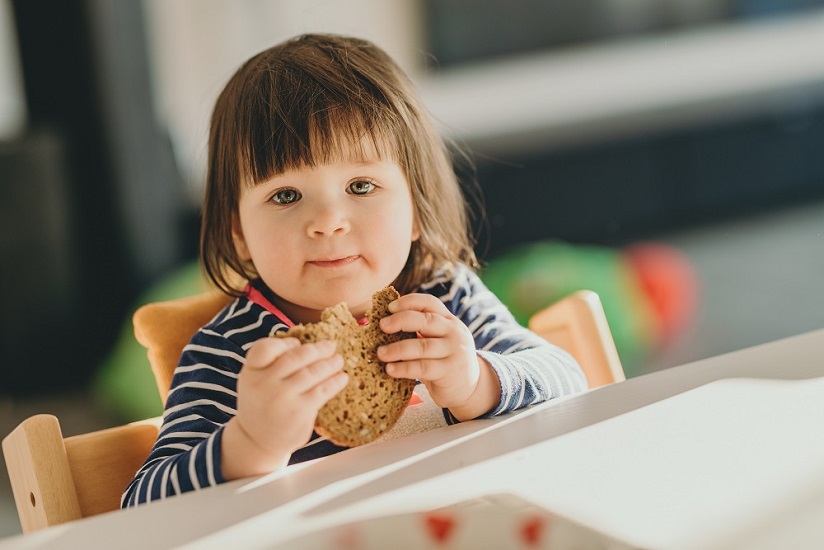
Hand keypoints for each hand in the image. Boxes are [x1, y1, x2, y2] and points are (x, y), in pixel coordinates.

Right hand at [222, 337, 346, 479]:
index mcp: (251, 372)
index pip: (264, 348)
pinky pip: (321, 391)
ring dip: (329, 364)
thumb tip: (308, 344)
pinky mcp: (299, 411)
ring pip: (311, 373)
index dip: (284, 343)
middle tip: (331, 345)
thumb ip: (273, 363)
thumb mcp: (257, 381)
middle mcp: (264, 384)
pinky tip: (341, 378)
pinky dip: (334, 382)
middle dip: (317, 350)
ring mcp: (282, 398)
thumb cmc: (262, 403)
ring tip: (338, 360)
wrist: (257, 441)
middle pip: (295, 357)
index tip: (297, 344)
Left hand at [377, 293, 499, 420]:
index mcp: (449, 320)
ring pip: (422, 346)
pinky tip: (390, 370)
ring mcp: (454, 351)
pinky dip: (404, 368)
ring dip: (398, 349)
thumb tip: (384, 322)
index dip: (409, 302)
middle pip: (426, 320)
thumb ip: (420, 330)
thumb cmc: (444, 360)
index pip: (430, 303)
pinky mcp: (450, 371)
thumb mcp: (438, 340)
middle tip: (381, 326)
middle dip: (400, 321)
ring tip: (380, 353)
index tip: (389, 307)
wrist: (471, 387)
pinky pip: (423, 367)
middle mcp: (454, 332)